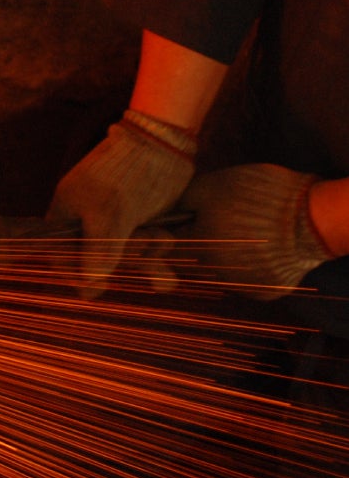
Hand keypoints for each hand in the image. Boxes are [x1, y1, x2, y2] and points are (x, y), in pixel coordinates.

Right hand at [48, 109, 196, 296]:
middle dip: (124, 260)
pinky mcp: (141, 220)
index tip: (99, 281)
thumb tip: (89, 289)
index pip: (61, 256)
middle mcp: (88, 220)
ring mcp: (116, 221)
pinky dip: (158, 255)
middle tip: (142, 242)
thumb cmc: (128, 173)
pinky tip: (168, 248)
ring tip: (161, 239)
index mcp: (67, 214)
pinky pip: (145, 251)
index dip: (78, 272)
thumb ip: (98, 252)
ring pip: (126, 257)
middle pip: (98, 261)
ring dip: (146, 257)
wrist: (165, 141)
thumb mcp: (110, 214)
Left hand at [176, 164, 336, 300]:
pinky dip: (243, 265)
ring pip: (213, 273)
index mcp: (197, 246)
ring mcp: (240, 286)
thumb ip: (181, 201)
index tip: (169, 223)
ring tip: (236, 233)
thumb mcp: (212, 185)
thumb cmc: (260, 196)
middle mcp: (214, 273)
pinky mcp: (262, 292)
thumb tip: (165, 211)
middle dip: (189, 245)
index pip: (162, 246)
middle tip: (207, 225)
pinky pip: (241, 280)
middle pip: (186, 263)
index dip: (163, 232)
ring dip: (215, 256)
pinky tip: (256, 248)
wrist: (314, 217)